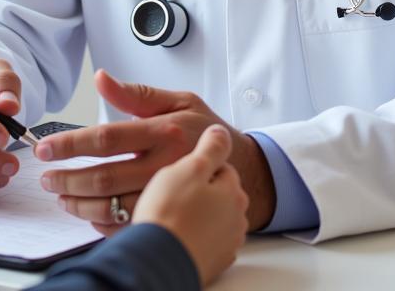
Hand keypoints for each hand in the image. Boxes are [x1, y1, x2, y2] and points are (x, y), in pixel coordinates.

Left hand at [35, 69, 274, 231]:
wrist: (241, 166)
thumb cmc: (205, 129)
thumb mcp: (178, 99)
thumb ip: (136, 92)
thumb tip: (101, 78)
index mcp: (163, 131)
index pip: (106, 138)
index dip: (71, 144)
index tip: (46, 148)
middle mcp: (165, 165)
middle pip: (104, 177)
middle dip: (68, 178)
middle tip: (47, 177)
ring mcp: (167, 194)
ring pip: (113, 205)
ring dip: (80, 203)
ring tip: (62, 195)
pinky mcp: (169, 214)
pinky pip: (128, 225)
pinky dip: (103, 223)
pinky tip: (88, 213)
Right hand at [134, 125, 248, 286]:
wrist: (159, 262)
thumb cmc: (173, 214)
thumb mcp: (192, 167)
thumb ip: (210, 147)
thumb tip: (220, 131)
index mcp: (231, 191)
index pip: (219, 165)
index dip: (196, 163)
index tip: (182, 166)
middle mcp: (234, 218)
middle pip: (214, 193)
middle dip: (196, 188)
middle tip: (172, 189)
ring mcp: (224, 242)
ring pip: (207, 217)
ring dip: (193, 212)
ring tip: (168, 211)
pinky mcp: (209, 263)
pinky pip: (200, 241)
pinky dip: (188, 234)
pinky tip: (170, 230)